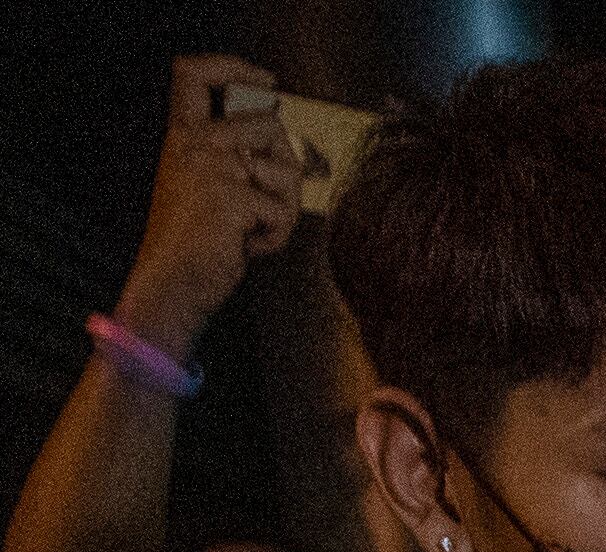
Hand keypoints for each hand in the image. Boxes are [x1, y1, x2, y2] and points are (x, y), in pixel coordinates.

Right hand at [113, 57, 303, 357]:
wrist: (171, 284)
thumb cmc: (195, 242)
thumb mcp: (206, 186)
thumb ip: (233, 157)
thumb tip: (286, 140)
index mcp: (182, 136)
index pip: (193, 73)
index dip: (232, 66)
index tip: (265, 80)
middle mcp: (194, 144)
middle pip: (270, 123)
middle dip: (285, 163)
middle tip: (264, 200)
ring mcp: (212, 168)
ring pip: (287, 168)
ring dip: (283, 206)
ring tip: (249, 227)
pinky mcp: (232, 198)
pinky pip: (283, 211)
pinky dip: (275, 237)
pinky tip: (244, 246)